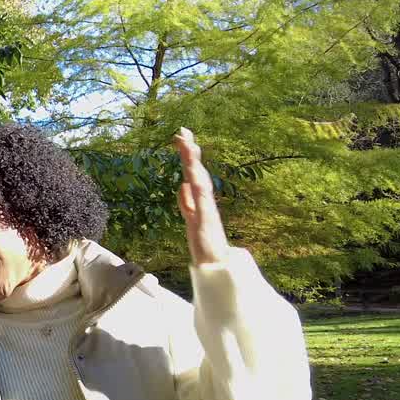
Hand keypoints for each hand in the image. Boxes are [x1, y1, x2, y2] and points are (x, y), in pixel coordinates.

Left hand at [174, 128, 230, 265]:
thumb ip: (187, 203)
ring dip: (193, 166)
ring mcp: (207, 212)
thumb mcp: (192, 219)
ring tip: (188, 148)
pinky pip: (201, 206)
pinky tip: (191, 179)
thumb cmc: (206, 244)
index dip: (188, 155)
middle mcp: (205, 203)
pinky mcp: (206, 225)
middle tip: (183, 132)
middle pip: (197, 173)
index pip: (192, 173)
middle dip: (190, 153)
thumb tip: (182, 185)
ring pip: (200, 184)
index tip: (181, 136)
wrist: (217, 267)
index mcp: (200, 200)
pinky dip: (197, 192)